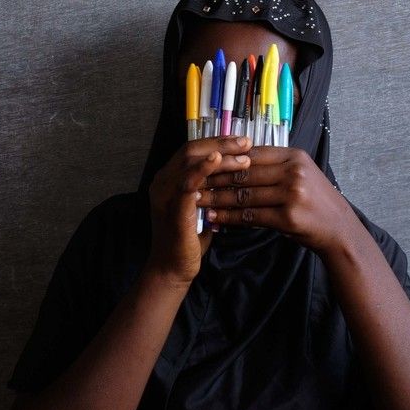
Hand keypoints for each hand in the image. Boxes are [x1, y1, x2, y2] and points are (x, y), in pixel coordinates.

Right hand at [146, 136, 252, 283]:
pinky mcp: (172, 208)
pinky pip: (187, 182)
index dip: (217, 142)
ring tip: (243, 156)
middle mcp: (163, 182)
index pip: (192, 150)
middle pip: (191, 150)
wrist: (173, 268)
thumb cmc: (190, 240)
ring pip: (190, 162)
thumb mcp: (202, 207)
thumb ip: (210, 189)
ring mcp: (165, 194)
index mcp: (168, 179)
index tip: (241, 141)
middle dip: (221, 143)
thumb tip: (236, 173)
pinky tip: (218, 161)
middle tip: (246, 143)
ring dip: (219, 155)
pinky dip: (203, 169)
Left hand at [198, 146, 359, 255]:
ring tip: (198, 201)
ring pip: (244, 194)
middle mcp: (293, 171)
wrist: (338, 229)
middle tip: (192, 182)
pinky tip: (216, 218)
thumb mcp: (300, 174)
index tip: (204, 164)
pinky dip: (230, 217)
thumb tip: (238, 157)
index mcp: (294, 156)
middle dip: (216, 178)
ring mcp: (292, 194)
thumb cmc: (315, 202)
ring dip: (218, 199)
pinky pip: (250, 215)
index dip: (225, 159)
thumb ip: (273, 165)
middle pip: (245, 172)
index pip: (251, 153)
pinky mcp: (288, 217)